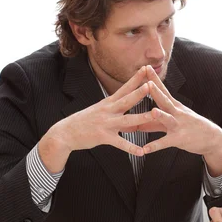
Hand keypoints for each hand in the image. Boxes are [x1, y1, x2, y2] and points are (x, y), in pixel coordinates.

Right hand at [39, 67, 153, 172]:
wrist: (64, 133)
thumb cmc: (84, 121)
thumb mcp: (100, 111)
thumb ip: (116, 110)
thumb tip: (129, 109)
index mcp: (108, 103)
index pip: (124, 88)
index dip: (135, 79)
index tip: (145, 69)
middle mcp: (108, 111)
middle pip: (127, 100)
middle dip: (140, 92)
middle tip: (152, 84)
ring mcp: (106, 124)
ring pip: (127, 120)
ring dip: (142, 117)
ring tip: (156, 114)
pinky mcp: (103, 137)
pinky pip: (120, 143)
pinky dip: (131, 148)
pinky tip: (142, 151)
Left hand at [141, 66, 221, 174]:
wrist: (212, 138)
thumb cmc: (191, 128)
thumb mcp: (174, 121)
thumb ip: (154, 123)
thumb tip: (138, 124)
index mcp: (175, 106)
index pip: (163, 90)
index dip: (154, 79)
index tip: (145, 67)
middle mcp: (177, 113)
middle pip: (164, 100)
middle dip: (155, 91)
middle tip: (145, 81)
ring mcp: (179, 125)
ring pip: (167, 119)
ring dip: (160, 115)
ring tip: (152, 111)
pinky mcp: (179, 139)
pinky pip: (165, 142)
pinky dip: (155, 146)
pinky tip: (144, 149)